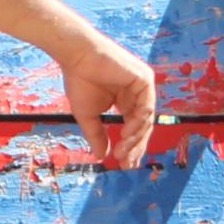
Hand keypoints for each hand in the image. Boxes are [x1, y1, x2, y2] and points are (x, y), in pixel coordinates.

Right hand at [50, 29, 157, 167]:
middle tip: (126, 163)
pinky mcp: (145, 79)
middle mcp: (137, 95)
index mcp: (125, 102)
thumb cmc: (79, 81)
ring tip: (122, 151)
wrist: (76, 58)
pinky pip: (147, 107)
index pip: (133, 128)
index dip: (130, 147)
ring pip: (146, 120)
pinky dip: (138, 123)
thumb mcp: (88, 116)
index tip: (124, 164)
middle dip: (135, 147)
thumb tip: (102, 157)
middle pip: (143, 127)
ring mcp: (142, 87)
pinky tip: (126, 134)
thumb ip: (97, 135)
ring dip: (135, 139)